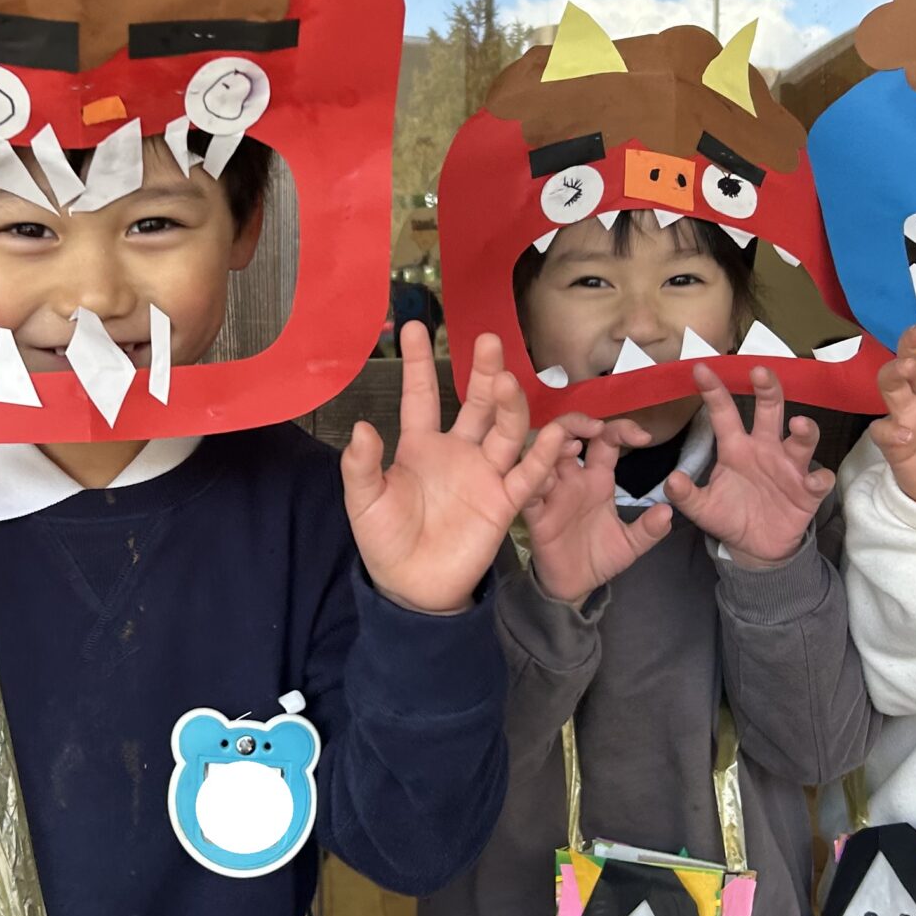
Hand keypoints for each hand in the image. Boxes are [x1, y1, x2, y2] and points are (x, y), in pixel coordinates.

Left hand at [343, 325, 570, 614]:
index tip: (414, 327)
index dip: (418, 363)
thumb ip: (362, 466)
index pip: (420, 396)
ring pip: (505, 431)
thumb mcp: (364, 502)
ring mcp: (484, 475)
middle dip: (483, 372)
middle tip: (488, 339)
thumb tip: (361, 428)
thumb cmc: (385, 541)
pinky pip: (527, 475)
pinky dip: (541, 456)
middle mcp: (458, 452)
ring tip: (507, 381)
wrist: (412, 588)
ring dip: (509, 406)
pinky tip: (553, 433)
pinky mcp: (504, 503)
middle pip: (476, 404)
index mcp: (420, 446)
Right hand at [520, 414, 674, 604]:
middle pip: (567, 436)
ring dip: (553, 445)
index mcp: (597, 479)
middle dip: (577, 422)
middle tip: (593, 428)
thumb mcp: (631, 544)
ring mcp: (552, 495)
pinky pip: (530, 492)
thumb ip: (649, 529)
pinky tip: (546, 479)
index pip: (606, 441)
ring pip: (543, 456)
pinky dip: (535, 481)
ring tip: (569, 446)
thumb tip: (668, 512)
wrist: (574, 587)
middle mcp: (573, 480)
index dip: (622, 429)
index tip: (644, 438)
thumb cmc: (599, 558)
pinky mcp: (536, 515)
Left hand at [668, 365, 834, 566]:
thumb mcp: (702, 508)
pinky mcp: (807, 491)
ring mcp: (789, 467)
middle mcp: (765, 448)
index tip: (700, 368)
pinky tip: (814, 480)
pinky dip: (819, 478)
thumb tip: (671, 481)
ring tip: (798, 424)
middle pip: (770, 411)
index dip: (714, 391)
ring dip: (804, 431)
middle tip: (760, 371)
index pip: (724, 413)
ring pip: (802, 440)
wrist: (754, 548)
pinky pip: (819, 480)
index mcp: (736, 448)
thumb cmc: (729, 516)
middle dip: (768, 390)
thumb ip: (686, 495)